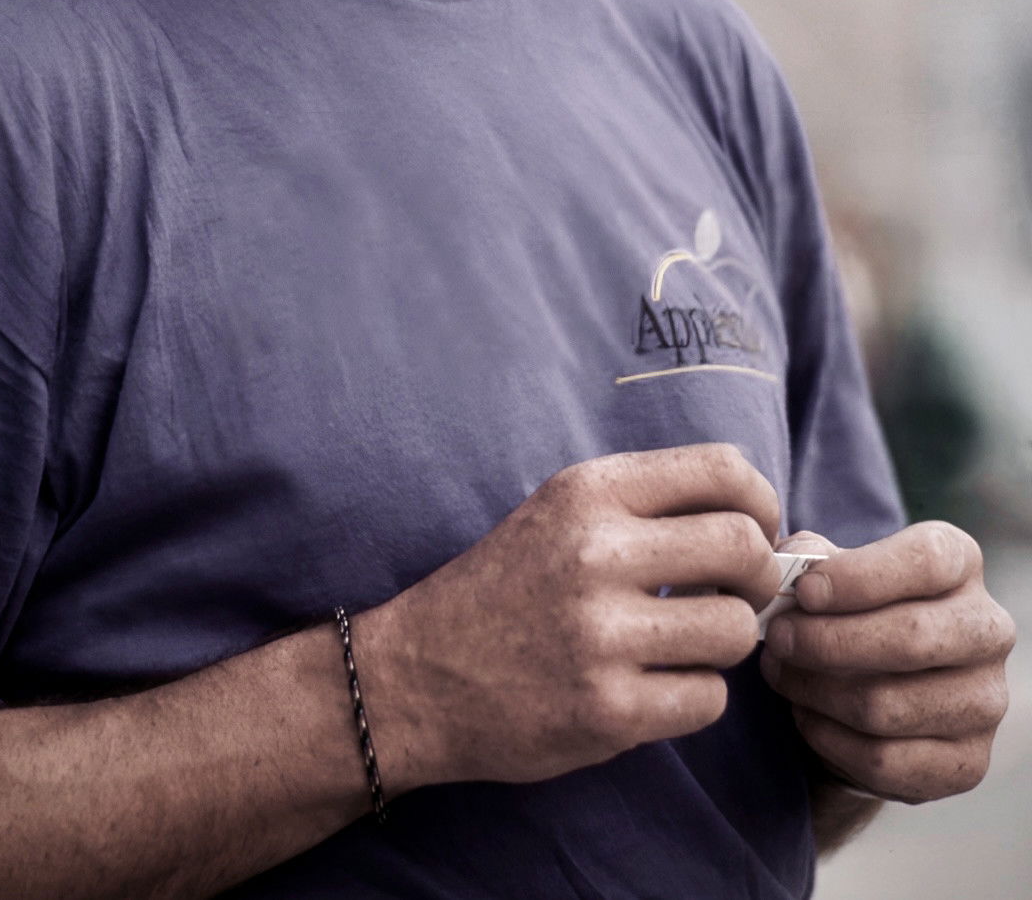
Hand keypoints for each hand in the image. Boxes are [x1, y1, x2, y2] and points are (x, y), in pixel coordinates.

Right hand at [360, 443, 781, 790]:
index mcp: (589, 491)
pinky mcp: (607, 711)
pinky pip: (708, 699)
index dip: (761, 502)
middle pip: (744, 548)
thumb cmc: (506, 587)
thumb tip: (756, 521)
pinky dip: (696, 697)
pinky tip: (656, 688)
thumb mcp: (561, 512)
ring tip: (686, 645)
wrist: (419, 674)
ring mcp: (602, 636)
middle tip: (737, 594)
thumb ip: (646, 505)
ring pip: (736, 630)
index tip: (756, 530)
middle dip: (760, 575)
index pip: (722, 470)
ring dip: (725, 642)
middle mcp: (597, 553)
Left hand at [759, 523, 1015, 802]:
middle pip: (912, 637)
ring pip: (887, 705)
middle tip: (777, 638)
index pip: (927, 561)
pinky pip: (884, 759)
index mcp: (961, 564)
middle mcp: (987, 630)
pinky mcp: (968, 763)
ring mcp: (985, 702)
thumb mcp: (832, 570)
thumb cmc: (852, 610)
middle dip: (828, 640)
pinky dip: (829, 738)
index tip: (805, 592)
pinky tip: (805, 715)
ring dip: (816, 691)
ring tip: (781, 673)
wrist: (876, 686)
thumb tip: (793, 572)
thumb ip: (808, 559)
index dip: (860, 577)